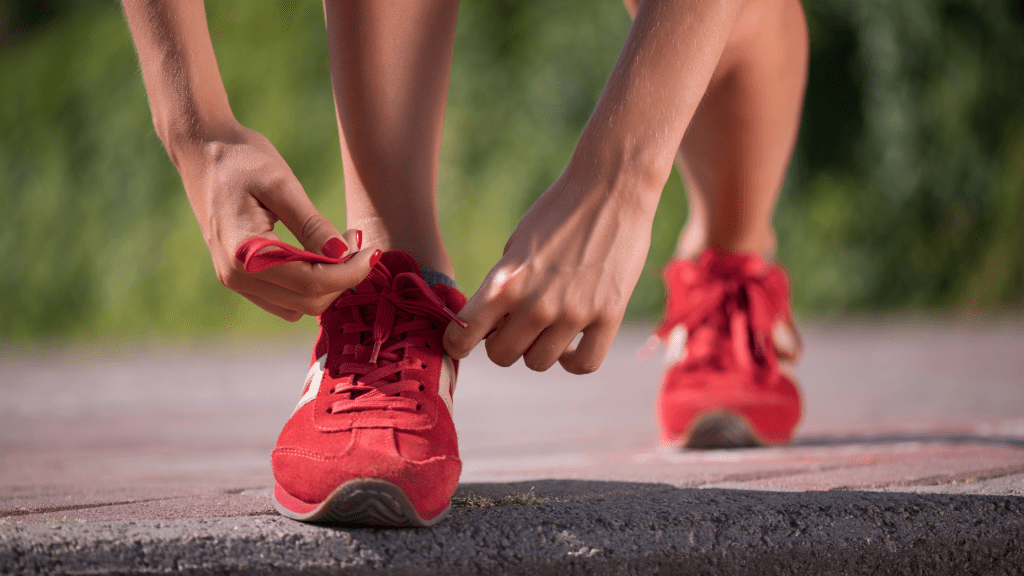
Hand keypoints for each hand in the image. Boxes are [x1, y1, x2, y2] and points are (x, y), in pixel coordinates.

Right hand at [176, 125, 377, 320]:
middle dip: (342, 279)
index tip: (373, 251)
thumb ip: (313, 225)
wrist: (201, 149)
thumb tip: (344, 256)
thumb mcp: (282, 185)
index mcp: (246, 254)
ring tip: (340, 247)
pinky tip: (318, 255)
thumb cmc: (242, 159)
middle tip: (357, 242)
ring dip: (327, 286)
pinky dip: (308, 287)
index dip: (351, 273)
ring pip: (297, 307)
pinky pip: (283, 300)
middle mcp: (236, 276)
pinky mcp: (238, 277)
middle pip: (308, 302)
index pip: (312, 284)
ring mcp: (234, 280)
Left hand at [443, 172, 654, 373]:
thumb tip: (493, 324)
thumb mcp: (516, 245)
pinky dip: (573, 361)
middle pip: (502, 355)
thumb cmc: (559, 211)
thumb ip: (503, 285)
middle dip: (502, 344)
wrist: (611, 188)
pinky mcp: (608, 316)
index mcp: (503, 283)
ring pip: (539, 363)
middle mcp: (535, 305)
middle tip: (514, 327)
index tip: (463, 342)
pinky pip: (584, 364)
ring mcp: (573, 314)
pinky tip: (571, 344)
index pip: (463, 336)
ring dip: (538, 350)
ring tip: (546, 329)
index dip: (457, 343)